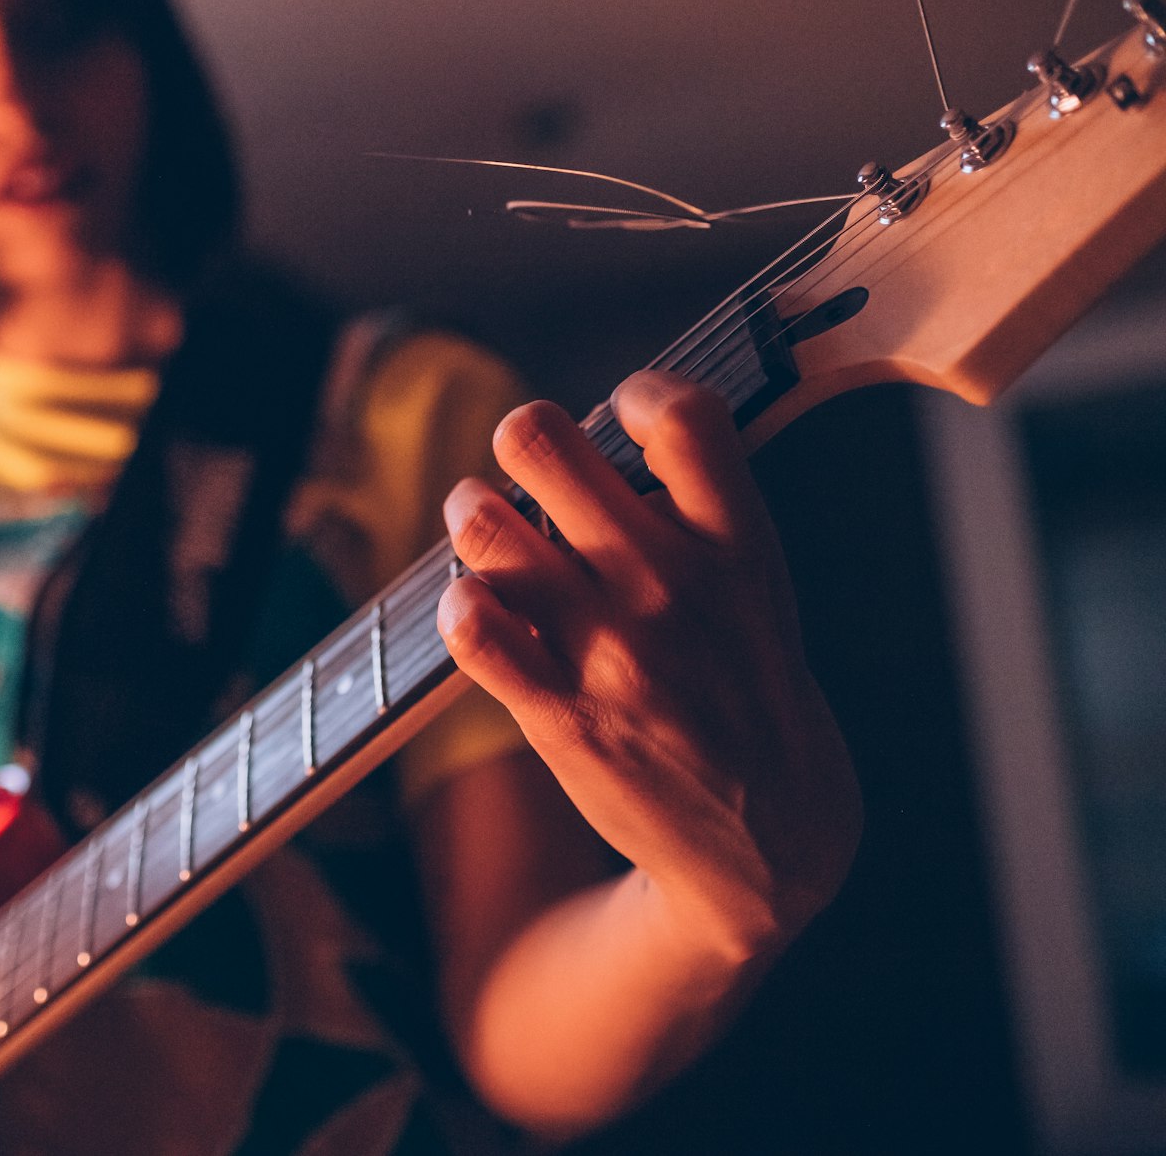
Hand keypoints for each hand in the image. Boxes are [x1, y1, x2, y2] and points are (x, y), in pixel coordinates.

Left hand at [437, 370, 859, 965]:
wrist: (772, 839)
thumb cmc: (749, 688)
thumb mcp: (759, 589)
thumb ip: (696, 512)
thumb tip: (610, 428)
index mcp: (737, 547)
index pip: (684, 417)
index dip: (638, 393)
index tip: (623, 414)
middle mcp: (671, 586)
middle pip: (544, 445)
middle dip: (521, 435)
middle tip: (521, 456)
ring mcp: (613, 651)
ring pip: (487, 528)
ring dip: (470, 511)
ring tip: (479, 518)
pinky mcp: (563, 716)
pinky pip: (473, 632)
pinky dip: (459, 607)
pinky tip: (474, 608)